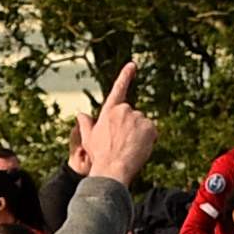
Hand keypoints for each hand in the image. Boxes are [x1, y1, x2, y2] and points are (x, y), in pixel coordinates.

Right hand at [75, 60, 158, 188]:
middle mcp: (124, 110)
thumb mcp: (88, 138)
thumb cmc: (99, 156)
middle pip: (134, 116)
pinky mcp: (149, 126)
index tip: (133, 65)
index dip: (126, 76)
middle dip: (132, 128)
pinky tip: (140, 149)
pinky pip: (153, 132)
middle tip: (123, 144)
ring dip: (140, 135)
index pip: (118, 90)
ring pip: (143, 125)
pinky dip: (150, 140)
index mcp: (109, 111)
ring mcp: (137, 117)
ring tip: (131, 149)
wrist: (112, 168)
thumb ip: (86, 124)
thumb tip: (80, 114)